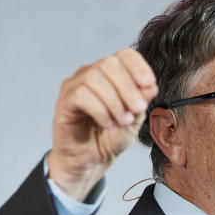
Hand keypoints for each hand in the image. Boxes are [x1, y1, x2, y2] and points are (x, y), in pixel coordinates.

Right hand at [47, 49, 157, 200]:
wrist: (93, 160)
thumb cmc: (112, 136)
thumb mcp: (135, 118)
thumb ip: (142, 100)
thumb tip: (151, 86)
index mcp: (111, 74)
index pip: (125, 55)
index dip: (139, 66)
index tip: (150, 85)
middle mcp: (91, 74)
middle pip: (109, 63)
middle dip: (128, 87)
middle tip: (138, 109)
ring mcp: (74, 86)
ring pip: (94, 78)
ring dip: (114, 101)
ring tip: (123, 120)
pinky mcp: (63, 102)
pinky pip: (80, 95)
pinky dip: (100, 110)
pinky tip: (108, 123)